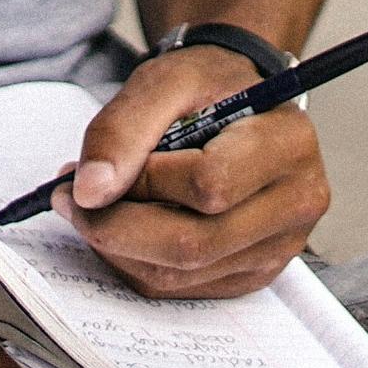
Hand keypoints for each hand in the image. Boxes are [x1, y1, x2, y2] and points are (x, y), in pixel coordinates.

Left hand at [58, 46, 329, 299]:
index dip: (141, 183)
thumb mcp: (164, 79)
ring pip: (182, 274)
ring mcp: (280, 247)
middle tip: (70, 199)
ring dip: (119, 247)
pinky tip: (121, 226)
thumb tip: (90, 191)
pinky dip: (136, 262)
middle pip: (196, 243)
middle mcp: (297, 203)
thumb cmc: (206, 86)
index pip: (210, 185)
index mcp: (289, 144)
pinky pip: (182, 288)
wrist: (239, 101)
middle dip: (116, 226)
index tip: (86, 172)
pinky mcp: (254, 274)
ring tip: (91, 207)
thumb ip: (123, 128)